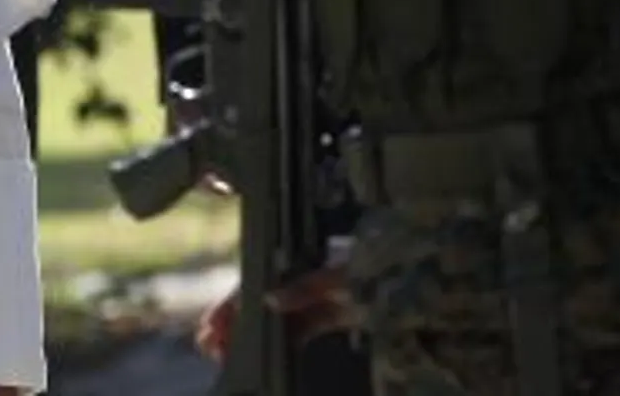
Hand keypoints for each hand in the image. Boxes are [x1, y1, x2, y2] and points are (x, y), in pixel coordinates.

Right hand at [194, 267, 356, 363]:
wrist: (407, 275)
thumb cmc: (371, 266)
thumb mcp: (337, 276)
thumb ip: (304, 287)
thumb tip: (270, 300)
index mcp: (295, 262)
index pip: (253, 284)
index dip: (230, 306)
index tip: (212, 327)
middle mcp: (298, 279)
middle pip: (258, 303)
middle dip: (233, 324)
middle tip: (212, 347)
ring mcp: (312, 299)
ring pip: (274, 320)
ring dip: (253, 336)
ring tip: (228, 354)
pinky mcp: (326, 316)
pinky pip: (297, 332)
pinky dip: (281, 344)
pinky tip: (268, 357)